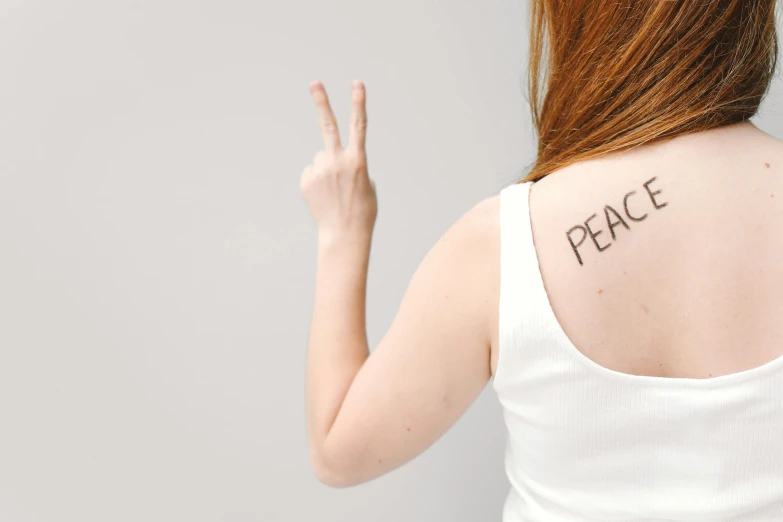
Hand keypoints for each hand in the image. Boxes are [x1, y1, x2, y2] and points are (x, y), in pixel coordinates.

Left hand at [301, 80, 376, 242]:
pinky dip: (317, 180)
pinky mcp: (306, 180)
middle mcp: (337, 161)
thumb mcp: (367, 185)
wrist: (344, 235)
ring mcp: (320, 170)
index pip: (359, 126)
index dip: (359, 103)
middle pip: (328, 125)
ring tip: (333, 191)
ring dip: (327, 169)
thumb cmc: (362, 211)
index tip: (357, 83)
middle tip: (314, 82)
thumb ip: (353, 165)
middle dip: (322, 101)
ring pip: (321, 157)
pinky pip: (312, 171)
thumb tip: (335, 160)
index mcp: (358, 160)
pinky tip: (323, 196)